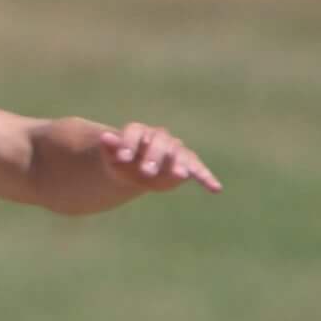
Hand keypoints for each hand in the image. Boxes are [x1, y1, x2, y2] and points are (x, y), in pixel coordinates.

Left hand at [96, 122, 221, 194]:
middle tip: (146, 171)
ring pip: (179, 153)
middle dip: (153, 155)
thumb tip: (104, 137)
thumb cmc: (122, 164)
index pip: (135, 131)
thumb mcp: (112, 159)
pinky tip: (215, 188)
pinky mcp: (186, 164)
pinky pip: (197, 168)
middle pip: (159, 141)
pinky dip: (206, 178)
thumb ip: (110, 148)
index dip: (128, 143)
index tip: (122, 158)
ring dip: (179, 164)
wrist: (133, 172)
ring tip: (180, 175)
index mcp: (138, 132)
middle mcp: (159, 137)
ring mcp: (175, 150)